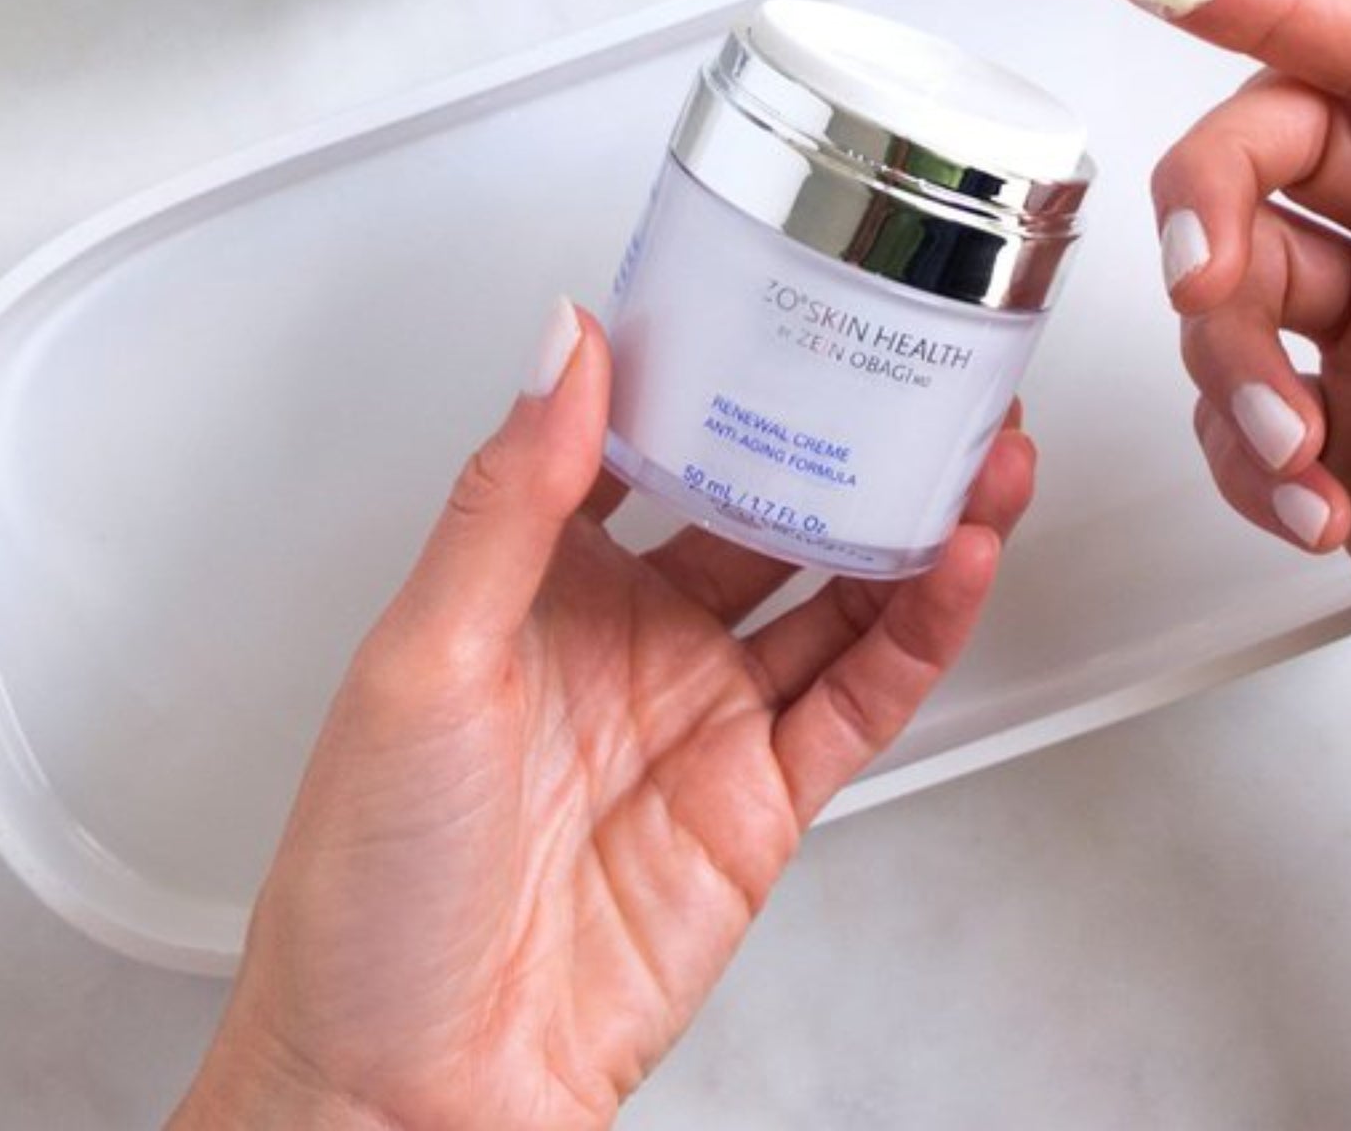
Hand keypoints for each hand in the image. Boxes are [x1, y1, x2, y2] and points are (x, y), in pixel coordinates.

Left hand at [173, 305, 1033, 1130]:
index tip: (784, 300)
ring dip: (915, 516)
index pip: (651, 442)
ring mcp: (708, 714)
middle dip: (848, 435)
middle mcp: (636, 637)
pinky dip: (923, 624)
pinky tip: (959, 559)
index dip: (722, 370)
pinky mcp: (765, 797)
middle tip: (916, 367)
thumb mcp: (423, 658)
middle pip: (770, 505)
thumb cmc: (369, 892)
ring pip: (840, 587)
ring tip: (981, 447)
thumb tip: (560, 346)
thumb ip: (511, 496)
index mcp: (542, 583)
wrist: (407, 1093)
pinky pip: (863, 691)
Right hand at [1114, 0, 1350, 1121]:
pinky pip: (1236, 402)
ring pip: (1240, 287)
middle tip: (1204, 290)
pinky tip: (1307, 507)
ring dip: (1231, 368)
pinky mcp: (1343, 437)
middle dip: (1216, 220)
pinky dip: (1241, 452)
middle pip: (1279, 163)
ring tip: (1291, 453)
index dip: (1269, 2)